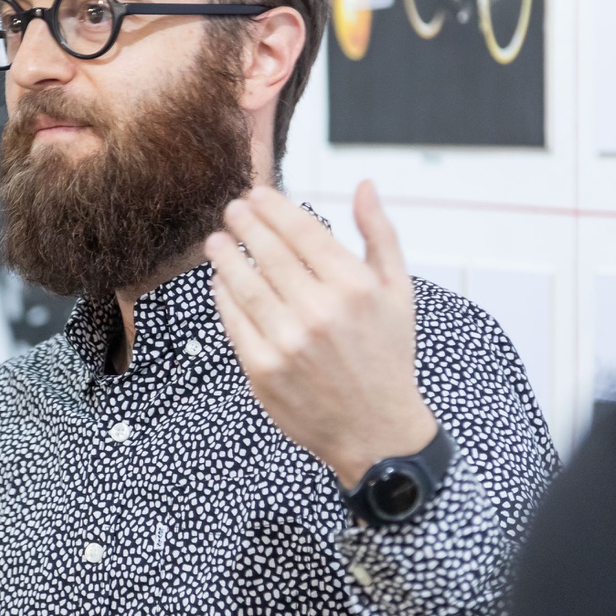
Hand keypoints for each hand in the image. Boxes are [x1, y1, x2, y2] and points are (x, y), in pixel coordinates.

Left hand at [205, 182, 435, 487]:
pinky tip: (221, 281)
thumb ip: (379, 233)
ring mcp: (288, 341)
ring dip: (226, 256)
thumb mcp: (398, 291)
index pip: (302, 231)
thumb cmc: (387, 357)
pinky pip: (234, 320)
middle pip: (268, 253)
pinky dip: (224, 296)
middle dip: (244, 224)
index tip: (257, 195)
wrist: (376, 431)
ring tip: (217, 241)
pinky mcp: (263, 368)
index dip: (274, 207)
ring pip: (244, 284)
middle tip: (232, 210)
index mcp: (354, 287)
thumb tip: (364, 185)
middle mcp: (320, 311)